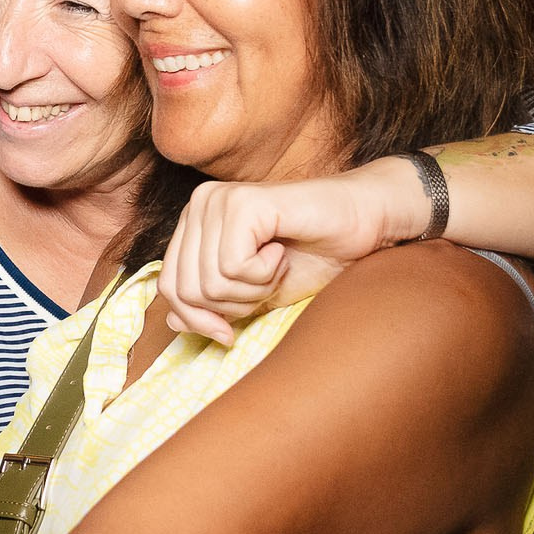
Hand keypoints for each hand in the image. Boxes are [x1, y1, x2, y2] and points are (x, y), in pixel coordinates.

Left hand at [158, 160, 418, 343]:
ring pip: (209, 281)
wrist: (364, 226)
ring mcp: (218, 200)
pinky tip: (281, 251)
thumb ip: (212, 306)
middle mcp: (199, 205)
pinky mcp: (241, 203)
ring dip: (253, 289)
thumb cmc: (312, 258)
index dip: (198, 320)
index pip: (168, 287)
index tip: (229, 332)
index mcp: (195, 224)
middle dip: (231, 305)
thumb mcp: (253, 296)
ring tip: (278, 264)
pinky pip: (231, 266)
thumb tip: (171, 323)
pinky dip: (264, 273)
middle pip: (185, 289)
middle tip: (267, 284)